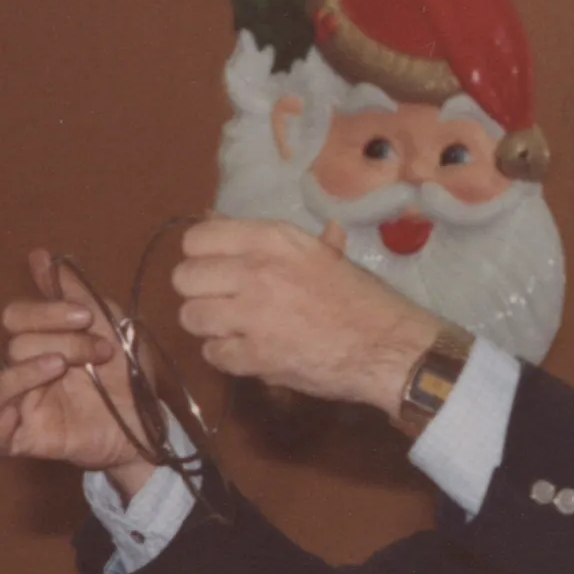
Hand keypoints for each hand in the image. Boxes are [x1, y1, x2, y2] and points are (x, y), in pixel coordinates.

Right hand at [0, 249, 155, 495]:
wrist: (148, 420)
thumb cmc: (125, 372)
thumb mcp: (107, 323)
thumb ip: (73, 291)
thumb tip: (39, 255)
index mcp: (38, 340)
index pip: (16, 316)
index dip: (47, 312)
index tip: (87, 317)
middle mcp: (24, 370)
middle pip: (14, 346)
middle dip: (62, 343)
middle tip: (100, 353)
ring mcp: (22, 405)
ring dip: (25, 373)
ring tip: (60, 369)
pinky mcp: (27, 438)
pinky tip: (16, 415)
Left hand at [172, 218, 444, 420]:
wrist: (388, 345)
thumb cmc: (362, 297)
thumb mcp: (322, 254)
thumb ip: (270, 241)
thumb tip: (220, 217)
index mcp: (273, 239)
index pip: (198, 237)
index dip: (201, 255)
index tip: (215, 268)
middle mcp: (256, 270)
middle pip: (185, 277)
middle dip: (198, 292)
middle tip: (220, 303)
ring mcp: (253, 314)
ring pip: (191, 317)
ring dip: (208, 326)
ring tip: (231, 330)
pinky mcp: (255, 355)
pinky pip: (212, 353)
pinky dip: (225, 357)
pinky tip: (246, 353)